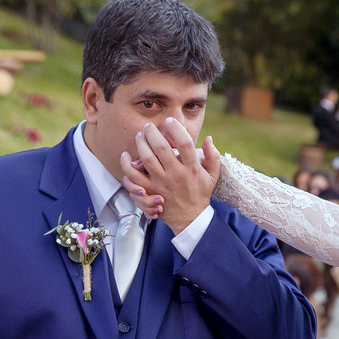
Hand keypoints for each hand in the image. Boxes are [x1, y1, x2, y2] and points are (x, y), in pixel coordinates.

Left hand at [119, 118, 220, 233]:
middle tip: (148, 126)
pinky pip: (133, 176)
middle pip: (161, 147)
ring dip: (140, 143)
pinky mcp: (149, 191)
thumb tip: (208, 137)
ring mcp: (161, 183)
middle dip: (152, 132)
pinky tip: (125, 155)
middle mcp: (176, 174)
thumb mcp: (213, 175)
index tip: (170, 120)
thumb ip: (213, 156)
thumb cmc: (200, 193)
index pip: (184, 143)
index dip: (175, 128)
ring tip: (139, 135)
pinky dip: (126, 164)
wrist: (190, 218)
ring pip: (146, 158)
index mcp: (192, 168)